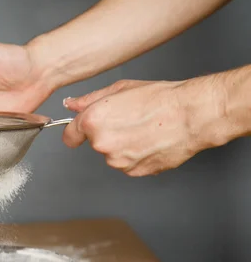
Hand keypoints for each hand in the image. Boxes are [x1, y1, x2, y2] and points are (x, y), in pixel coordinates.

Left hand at [62, 78, 225, 176]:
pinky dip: (136, 155)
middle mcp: (102, 144)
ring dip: (123, 145)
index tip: (81, 132)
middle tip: (129, 120)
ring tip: (144, 130)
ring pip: (113, 155)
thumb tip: (71, 105)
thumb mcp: (120, 89)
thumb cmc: (160, 99)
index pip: (70, 136)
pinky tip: (150, 141)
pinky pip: (129, 164)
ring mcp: (118, 161)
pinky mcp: (135, 171)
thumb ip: (89, 100)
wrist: (191, 115)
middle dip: (107, 134)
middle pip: (95, 144)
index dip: (77, 132)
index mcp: (93, 122)